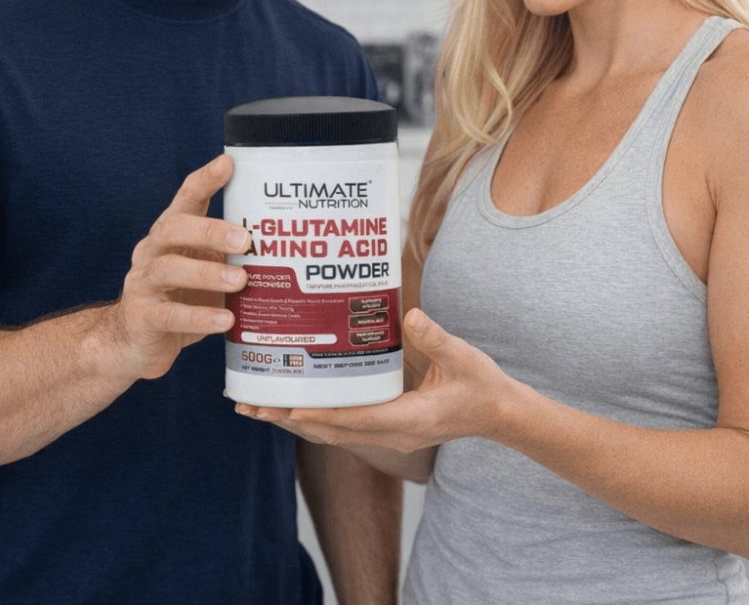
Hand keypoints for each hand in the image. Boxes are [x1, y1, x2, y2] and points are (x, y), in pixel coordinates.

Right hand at [108, 154, 248, 379]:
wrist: (136, 344)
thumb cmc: (182, 299)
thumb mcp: (204, 269)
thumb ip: (231, 255)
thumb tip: (285, 244)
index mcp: (170, 235)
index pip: (186, 199)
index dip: (205, 180)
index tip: (227, 163)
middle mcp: (151, 252)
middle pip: (173, 228)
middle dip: (210, 231)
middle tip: (246, 240)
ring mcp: (142, 284)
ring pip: (169, 269)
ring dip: (208, 274)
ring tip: (240, 281)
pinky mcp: (142, 318)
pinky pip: (170, 315)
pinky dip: (199, 317)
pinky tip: (226, 319)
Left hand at [236, 309, 519, 453]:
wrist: (498, 413)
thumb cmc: (482, 384)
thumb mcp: (464, 357)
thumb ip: (436, 339)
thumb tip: (411, 315)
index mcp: (410, 420)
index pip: (356, 421)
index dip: (320, 415)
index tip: (287, 408)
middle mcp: (393, 434)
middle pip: (331, 432)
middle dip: (289, 419)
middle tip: (249, 405)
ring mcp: (388, 434)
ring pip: (331, 434)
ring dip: (293, 421)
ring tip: (255, 406)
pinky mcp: (386, 427)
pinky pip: (341, 427)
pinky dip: (313, 418)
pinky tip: (291, 405)